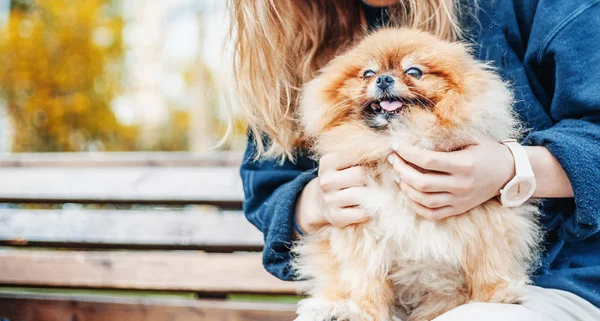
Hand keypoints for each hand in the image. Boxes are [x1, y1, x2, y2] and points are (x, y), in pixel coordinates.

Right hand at [295, 152, 369, 234]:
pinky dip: (368, 210)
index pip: (358, 155)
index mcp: (327, 162)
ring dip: (372, 194)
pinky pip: (362, 213)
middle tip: (376, 179)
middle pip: (361, 174)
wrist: (322, 202)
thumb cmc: (341, 178)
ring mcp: (329, 200)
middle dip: (372, 177)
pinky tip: (366, 206)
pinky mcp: (335, 217)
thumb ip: (361, 156)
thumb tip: (389, 154)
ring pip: (362, 194)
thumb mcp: (344, 162)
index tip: (377, 162)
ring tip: (373, 192)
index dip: (371, 159)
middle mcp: (326, 181)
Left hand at [388, 136, 514, 219]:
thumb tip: (417, 136)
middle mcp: (461, 185)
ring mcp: (459, 200)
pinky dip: (416, 205)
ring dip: (405, 187)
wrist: (509, 173)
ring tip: (398, 174)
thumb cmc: (488, 151)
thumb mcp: (472, 138)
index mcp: (464, 165)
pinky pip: (432, 214)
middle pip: (421, 182)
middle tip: (393, 159)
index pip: (427, 160)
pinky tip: (409, 192)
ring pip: (423, 200)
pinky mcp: (458, 209)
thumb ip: (447, 138)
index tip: (396, 146)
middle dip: (402, 169)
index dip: (407, 153)